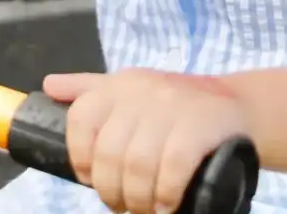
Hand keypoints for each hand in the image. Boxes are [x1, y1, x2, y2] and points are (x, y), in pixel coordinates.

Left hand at [45, 68, 248, 213]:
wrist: (237, 106)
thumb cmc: (175, 106)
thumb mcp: (132, 90)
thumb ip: (90, 89)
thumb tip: (49, 85)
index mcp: (121, 85)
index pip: (81, 118)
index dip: (80, 157)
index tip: (92, 179)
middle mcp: (144, 91)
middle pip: (109, 153)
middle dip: (112, 191)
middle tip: (124, 206)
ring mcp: (174, 107)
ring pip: (137, 165)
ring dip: (138, 199)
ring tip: (145, 209)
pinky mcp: (201, 126)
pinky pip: (172, 168)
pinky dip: (166, 195)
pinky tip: (167, 205)